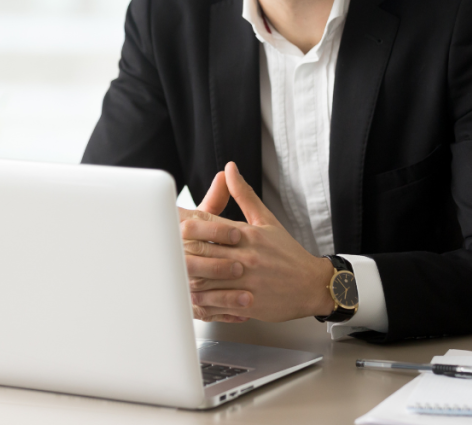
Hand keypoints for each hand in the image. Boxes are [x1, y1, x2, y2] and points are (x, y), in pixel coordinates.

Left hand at [178, 162, 334, 322]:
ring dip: (186, 275)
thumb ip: (244, 195)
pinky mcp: (249, 302)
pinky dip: (201, 300)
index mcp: (246, 233)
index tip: (169, 220)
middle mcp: (245, 255)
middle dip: (179, 248)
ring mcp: (246, 280)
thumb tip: (230, 169)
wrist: (311, 284)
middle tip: (160, 247)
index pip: (208, 222)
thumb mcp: (266, 220)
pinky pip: (218, 302)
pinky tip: (190, 297)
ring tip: (170, 273)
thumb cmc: (288, 254)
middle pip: (201, 248)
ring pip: (205, 277)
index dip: (184, 220)